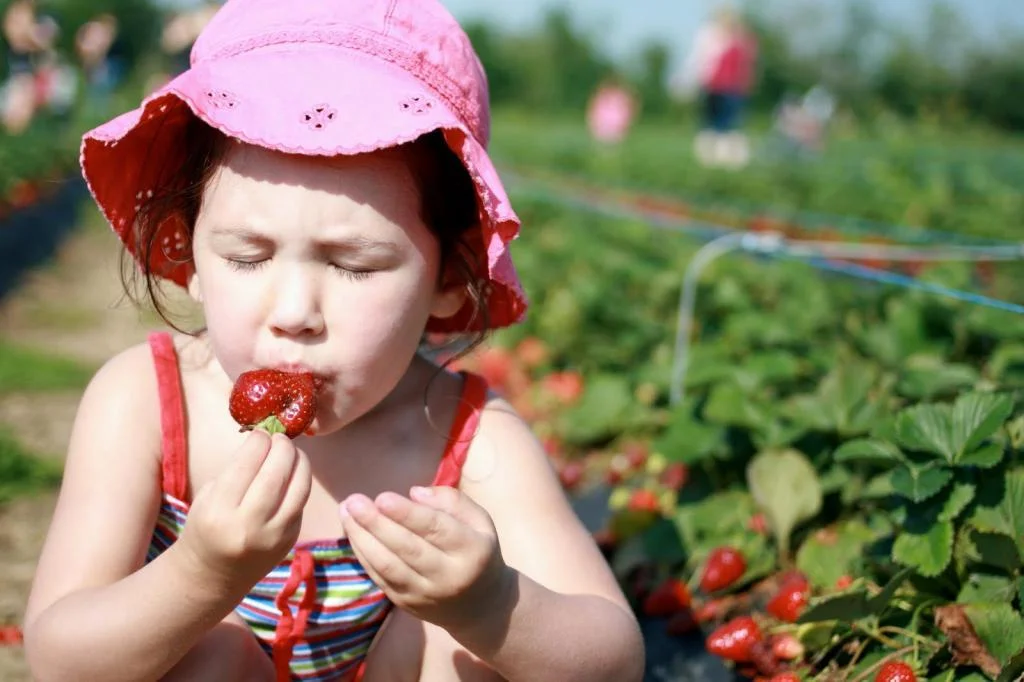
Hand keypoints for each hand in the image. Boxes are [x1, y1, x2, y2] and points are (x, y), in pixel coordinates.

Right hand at [177, 431, 311, 591]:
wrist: (212, 576)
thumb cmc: (206, 527)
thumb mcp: (209, 497)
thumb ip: (236, 471)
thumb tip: (267, 441)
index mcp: (219, 511)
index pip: (247, 464)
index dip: (259, 441)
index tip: (261, 432)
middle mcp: (249, 525)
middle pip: (277, 473)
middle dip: (283, 447)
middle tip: (281, 438)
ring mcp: (274, 536)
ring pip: (299, 488)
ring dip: (300, 462)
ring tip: (293, 451)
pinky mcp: (290, 540)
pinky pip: (301, 503)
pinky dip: (300, 483)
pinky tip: (294, 473)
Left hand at [339, 486, 514, 633]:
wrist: (480, 605)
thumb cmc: (477, 551)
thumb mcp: (479, 521)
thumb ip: (452, 501)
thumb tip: (414, 493)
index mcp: (472, 551)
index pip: (436, 529)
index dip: (407, 514)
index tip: (382, 497)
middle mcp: (448, 576)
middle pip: (407, 548)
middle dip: (377, 524)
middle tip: (354, 501)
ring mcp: (424, 594)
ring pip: (388, 566)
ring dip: (362, 538)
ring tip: (346, 512)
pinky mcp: (405, 603)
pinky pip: (379, 577)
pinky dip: (363, 553)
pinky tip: (353, 531)